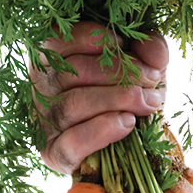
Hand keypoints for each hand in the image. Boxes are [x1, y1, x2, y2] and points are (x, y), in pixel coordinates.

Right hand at [31, 21, 169, 174]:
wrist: (138, 138)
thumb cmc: (134, 91)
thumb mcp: (146, 63)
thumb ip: (151, 48)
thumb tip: (147, 47)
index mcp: (52, 58)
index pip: (57, 40)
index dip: (95, 39)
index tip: (125, 45)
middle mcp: (41, 87)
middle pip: (73, 72)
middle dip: (120, 72)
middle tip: (151, 79)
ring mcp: (44, 122)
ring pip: (73, 104)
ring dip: (118, 99)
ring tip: (149, 101)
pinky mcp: (53, 154)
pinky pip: (71, 142)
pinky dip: (102, 130)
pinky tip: (128, 122)